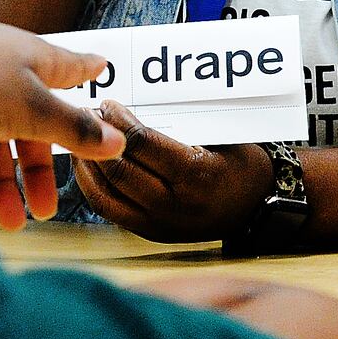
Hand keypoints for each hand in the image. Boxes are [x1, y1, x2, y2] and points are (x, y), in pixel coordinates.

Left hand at [0, 23, 125, 228]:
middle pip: (30, 121)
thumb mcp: (33, 110)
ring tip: (10, 221)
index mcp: (30, 57)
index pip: (66, 66)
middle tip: (46, 207)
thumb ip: (73, 129)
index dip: (84, 72)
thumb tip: (117, 141)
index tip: (101, 69)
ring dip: (3, 182)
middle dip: (37, 168)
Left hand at [70, 101, 272, 241]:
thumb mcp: (222, 136)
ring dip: (85, 166)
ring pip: (106, 196)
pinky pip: (111, 211)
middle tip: (85, 115)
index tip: (108, 104)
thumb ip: (178, 125)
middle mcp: (175, 204)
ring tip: (77, 140)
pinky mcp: (152, 234)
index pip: (141, 144)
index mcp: (195, 173)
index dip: (118, 121)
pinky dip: (93, 188)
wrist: (259, 208)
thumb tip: (132, 108)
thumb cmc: (241, 163)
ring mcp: (161, 224)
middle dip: (95, 139)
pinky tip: (88, 168)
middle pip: (118, 170)